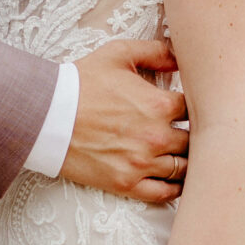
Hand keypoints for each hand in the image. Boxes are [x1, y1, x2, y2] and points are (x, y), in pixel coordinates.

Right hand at [60, 38, 187, 203]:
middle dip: (197, 136)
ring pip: (185, 169)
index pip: (197, 110)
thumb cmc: (82, 82)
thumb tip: (182, 56)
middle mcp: (156, 136)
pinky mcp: (126, 183)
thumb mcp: (119, 54)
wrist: (46, 114)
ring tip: (188, 156)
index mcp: (160, 104)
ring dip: (190, 162)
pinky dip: (176, 188)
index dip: (198, 108)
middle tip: (197, 135)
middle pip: (196, 142)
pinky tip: (177, 181)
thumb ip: (157, 51)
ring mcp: (142, 163)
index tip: (192, 110)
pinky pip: (164, 193)